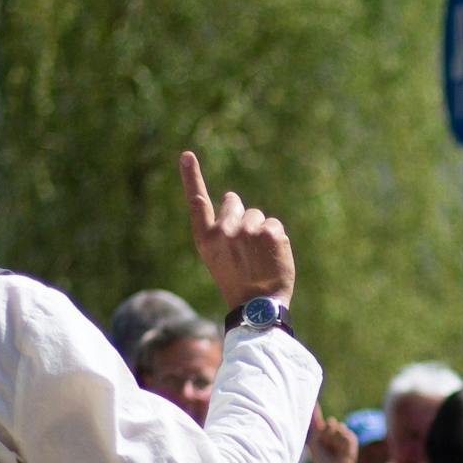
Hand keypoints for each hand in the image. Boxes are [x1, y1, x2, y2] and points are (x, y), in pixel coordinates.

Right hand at [182, 149, 295, 308]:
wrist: (257, 307)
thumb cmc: (238, 284)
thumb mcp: (218, 259)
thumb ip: (222, 231)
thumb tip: (232, 199)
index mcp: (206, 239)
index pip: (196, 201)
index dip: (190, 176)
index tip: (186, 155)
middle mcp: (223, 231)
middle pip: (234, 201)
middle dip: (241, 214)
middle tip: (244, 245)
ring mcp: (247, 230)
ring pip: (257, 215)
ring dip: (260, 231)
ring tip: (258, 258)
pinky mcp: (269, 232)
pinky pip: (274, 225)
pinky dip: (276, 239)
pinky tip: (271, 258)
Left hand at [305, 411, 357, 462]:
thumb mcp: (315, 447)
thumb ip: (316, 431)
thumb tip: (324, 419)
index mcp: (322, 438)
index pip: (319, 422)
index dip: (316, 411)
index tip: (313, 400)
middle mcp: (332, 437)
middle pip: (330, 423)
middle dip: (326, 432)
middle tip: (326, 444)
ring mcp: (342, 440)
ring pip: (339, 427)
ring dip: (334, 438)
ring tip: (334, 450)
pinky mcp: (352, 445)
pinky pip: (348, 434)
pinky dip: (344, 438)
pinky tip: (341, 448)